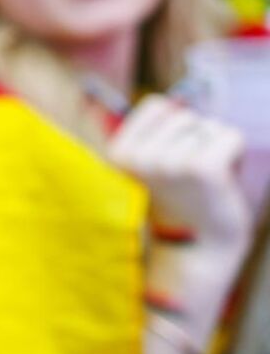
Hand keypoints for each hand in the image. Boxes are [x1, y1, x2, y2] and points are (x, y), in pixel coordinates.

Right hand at [109, 95, 253, 353]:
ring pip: (207, 126)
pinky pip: (228, 137)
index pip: (156, 106)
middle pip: (184, 115)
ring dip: (215, 149)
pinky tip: (222, 181)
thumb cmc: (177, 210)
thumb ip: (156, 135)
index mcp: (119, 153)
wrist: (192, 256)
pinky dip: (234, 156)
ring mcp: (169, 160)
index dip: (175, 126)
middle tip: (192, 178)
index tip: (175, 159)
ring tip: (206, 184)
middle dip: (196, 139)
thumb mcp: (151, 169)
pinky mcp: (202, 167)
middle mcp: (139, 154)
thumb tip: (182, 96)